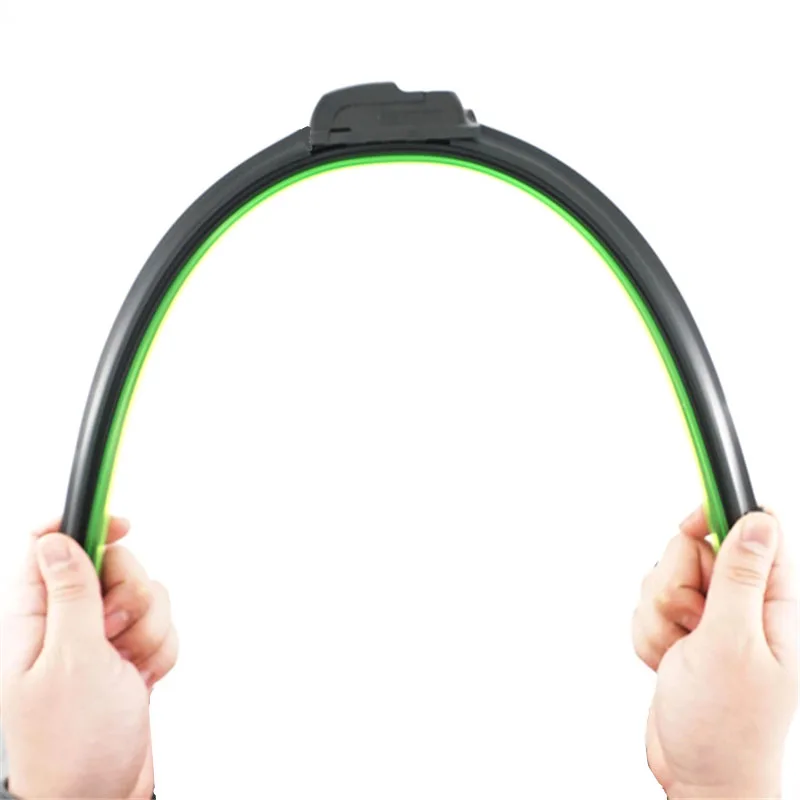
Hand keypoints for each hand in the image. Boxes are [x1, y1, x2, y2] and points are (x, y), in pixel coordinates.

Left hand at [0, 517, 178, 798]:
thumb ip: (71, 594)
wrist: (102, 795)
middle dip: (130, 594)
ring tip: (128, 666)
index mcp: (33, 618)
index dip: (86, 523)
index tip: (121, 525)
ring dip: (149, 628)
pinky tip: (141, 678)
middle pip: (113, 563)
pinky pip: (160, 624)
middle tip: (115, 631)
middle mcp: (65, 622)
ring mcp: (99, 638)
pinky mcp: (127, 652)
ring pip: (143, 593)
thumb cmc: (73, 745)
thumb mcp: (70, 662)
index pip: (50, 544)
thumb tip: (57, 538)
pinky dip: (161, 649)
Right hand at [632, 508, 797, 797]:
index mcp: (772, 604)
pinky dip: (649, 635)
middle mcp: (741, 606)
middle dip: (676, 586)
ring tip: (679, 654)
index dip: (715, 520)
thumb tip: (758, 520)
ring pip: (663, 579)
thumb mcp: (732, 644)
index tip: (689, 528)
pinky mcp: (681, 633)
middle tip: (690, 623)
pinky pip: (647, 608)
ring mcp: (709, 620)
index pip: (749, 532)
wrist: (698, 774)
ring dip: (659, 618)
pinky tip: (668, 663)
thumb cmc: (725, 725)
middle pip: (693, 551)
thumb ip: (739, 577)